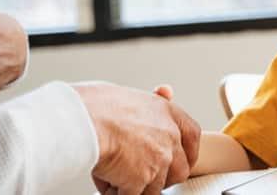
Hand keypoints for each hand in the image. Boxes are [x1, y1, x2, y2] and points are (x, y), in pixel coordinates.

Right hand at [73, 82, 200, 194]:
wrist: (83, 120)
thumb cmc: (97, 106)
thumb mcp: (131, 96)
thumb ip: (150, 104)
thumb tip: (164, 92)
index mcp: (168, 113)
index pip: (192, 136)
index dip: (187, 152)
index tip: (182, 160)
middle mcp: (169, 137)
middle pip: (179, 170)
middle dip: (161, 177)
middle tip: (139, 175)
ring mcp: (158, 160)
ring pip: (154, 187)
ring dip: (135, 186)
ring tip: (113, 175)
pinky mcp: (142, 179)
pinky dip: (117, 193)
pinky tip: (106, 182)